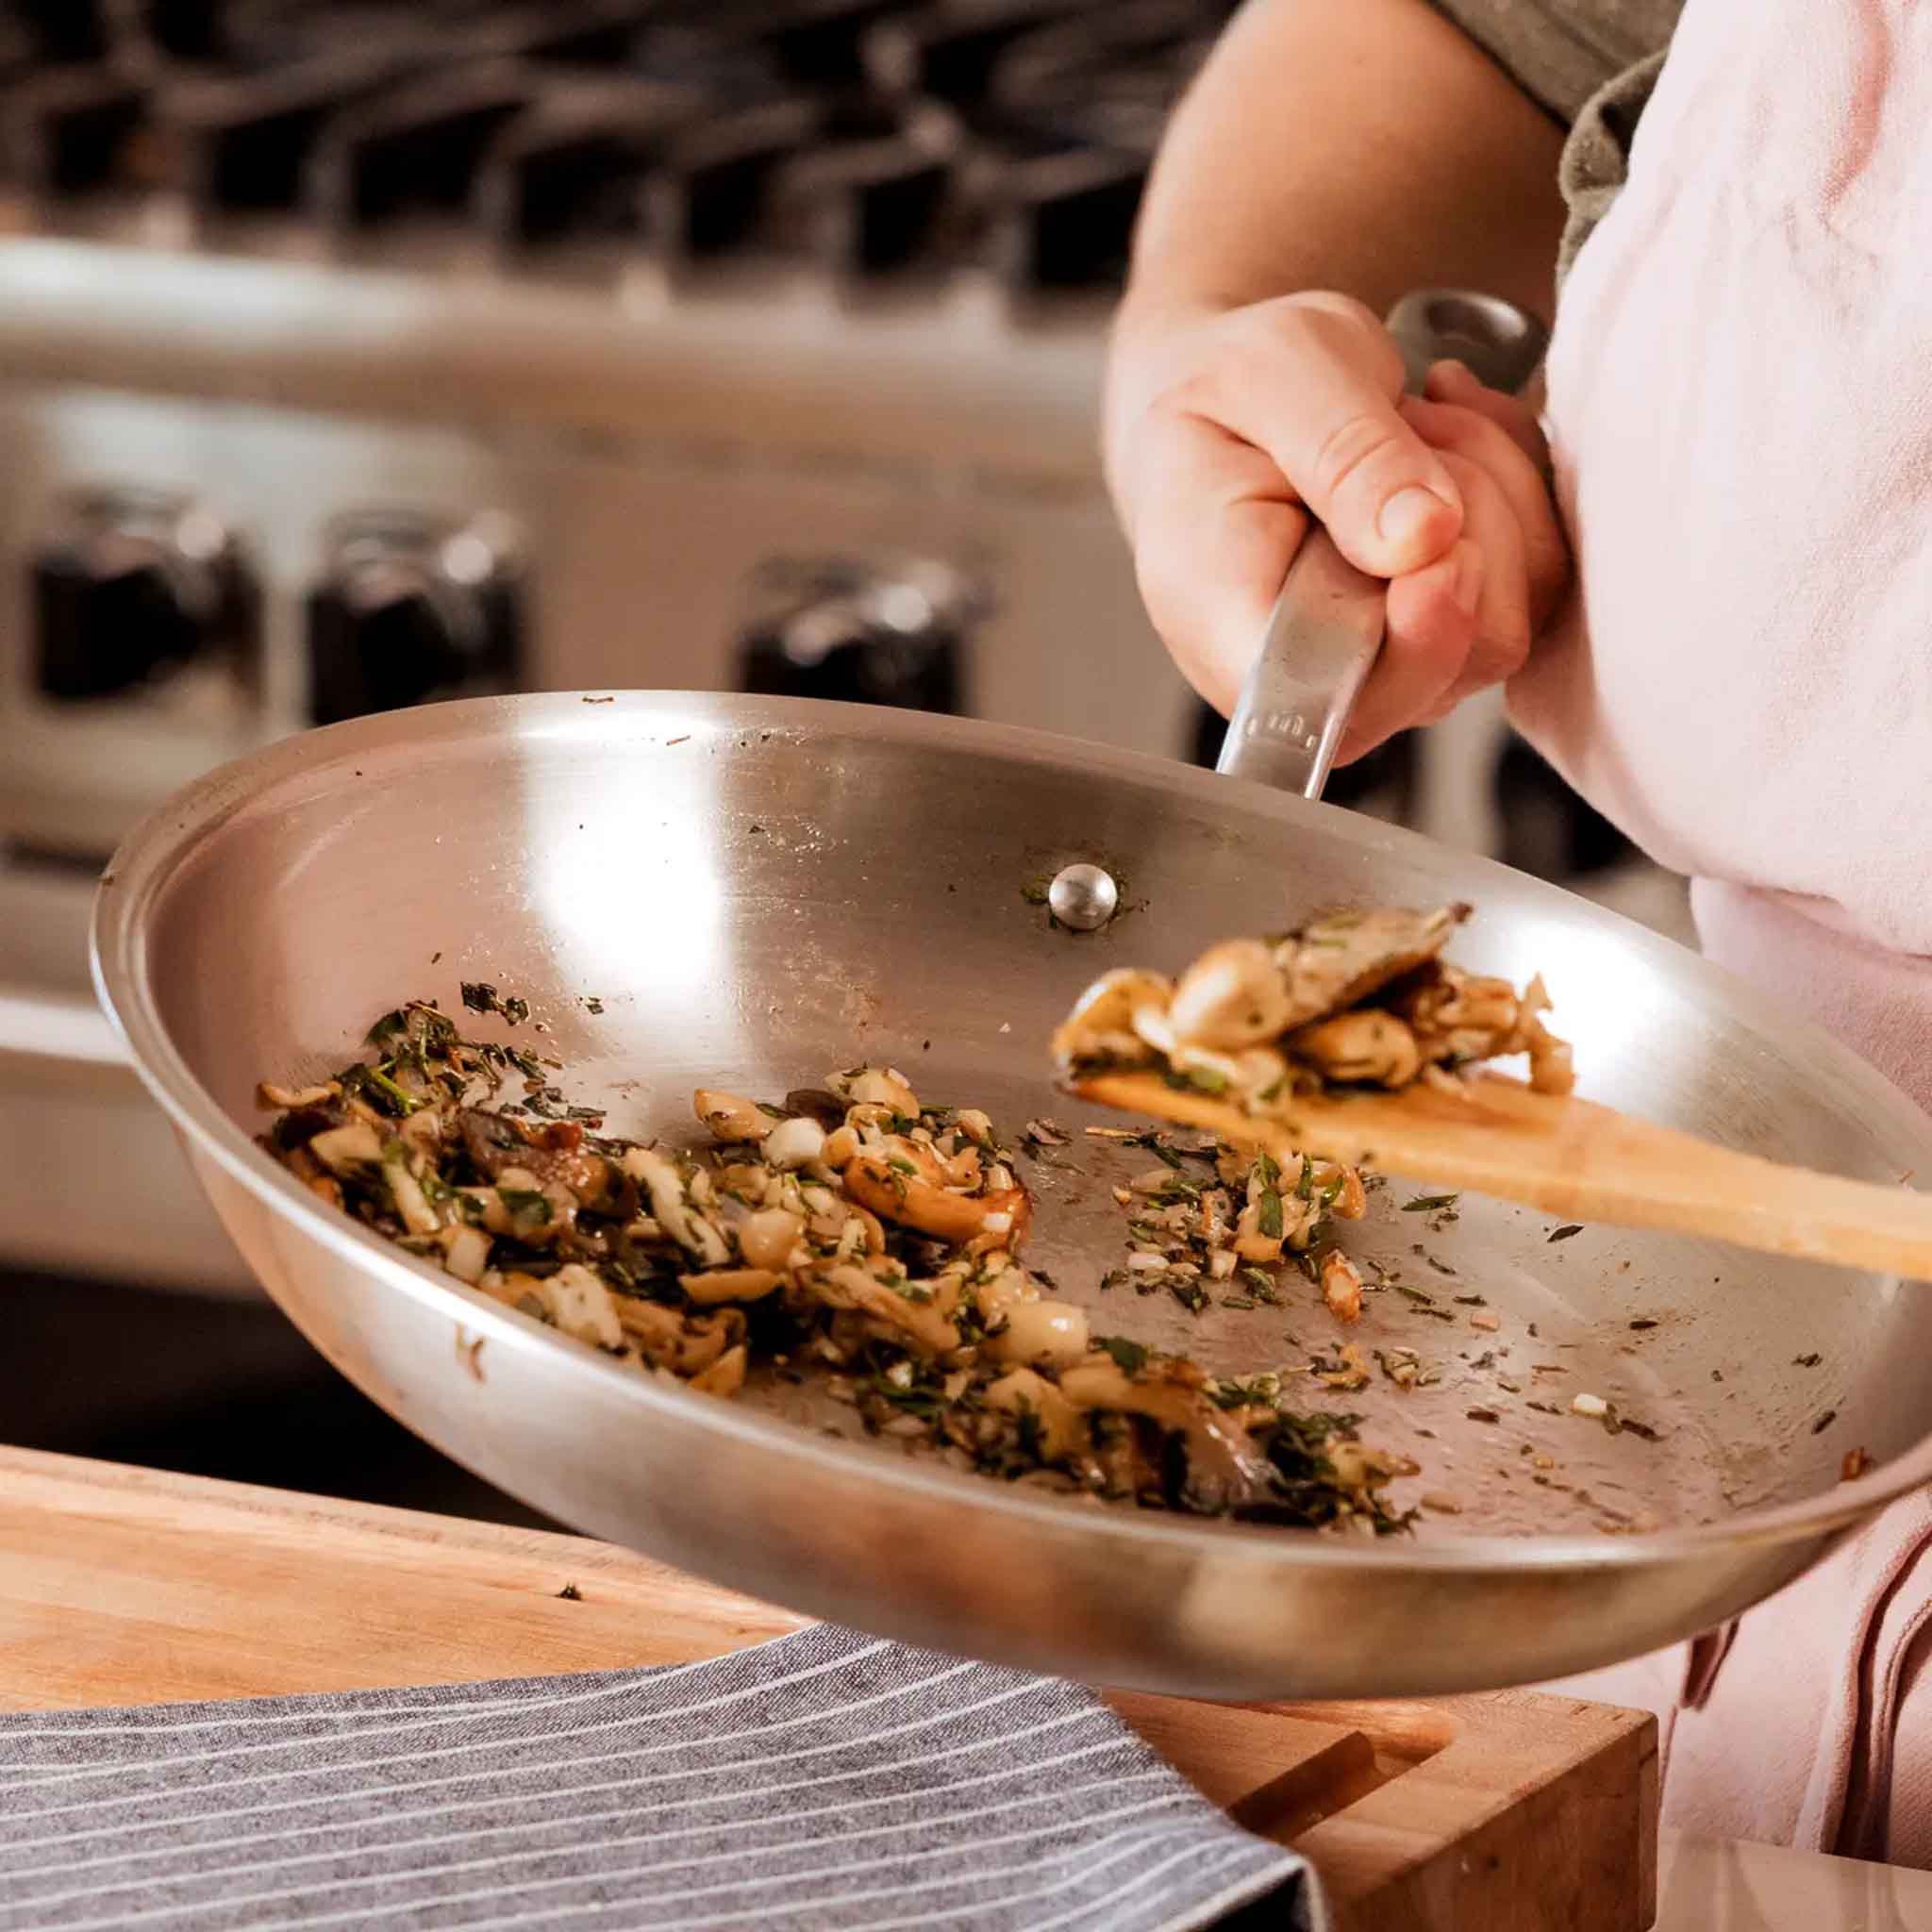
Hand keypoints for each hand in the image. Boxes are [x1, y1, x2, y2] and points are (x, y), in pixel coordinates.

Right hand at [1104, 290, 1569, 762]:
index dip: (1417, 645)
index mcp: (1228, 627)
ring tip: (1409, 423)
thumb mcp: (1270, 375)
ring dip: (1491, 487)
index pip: (1341, 703)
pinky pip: (1536, 575)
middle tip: (1404, 425)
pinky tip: (1442, 437)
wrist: (1232, 391)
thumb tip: (1423, 540)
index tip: (1441, 548)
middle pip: (1462, 655)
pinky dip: (1513, 484)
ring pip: (1513, 609)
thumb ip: (1347, 456)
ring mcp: (1387, 660)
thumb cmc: (1225, 387)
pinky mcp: (1444, 632)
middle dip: (1470, 516)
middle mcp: (1311, 669)